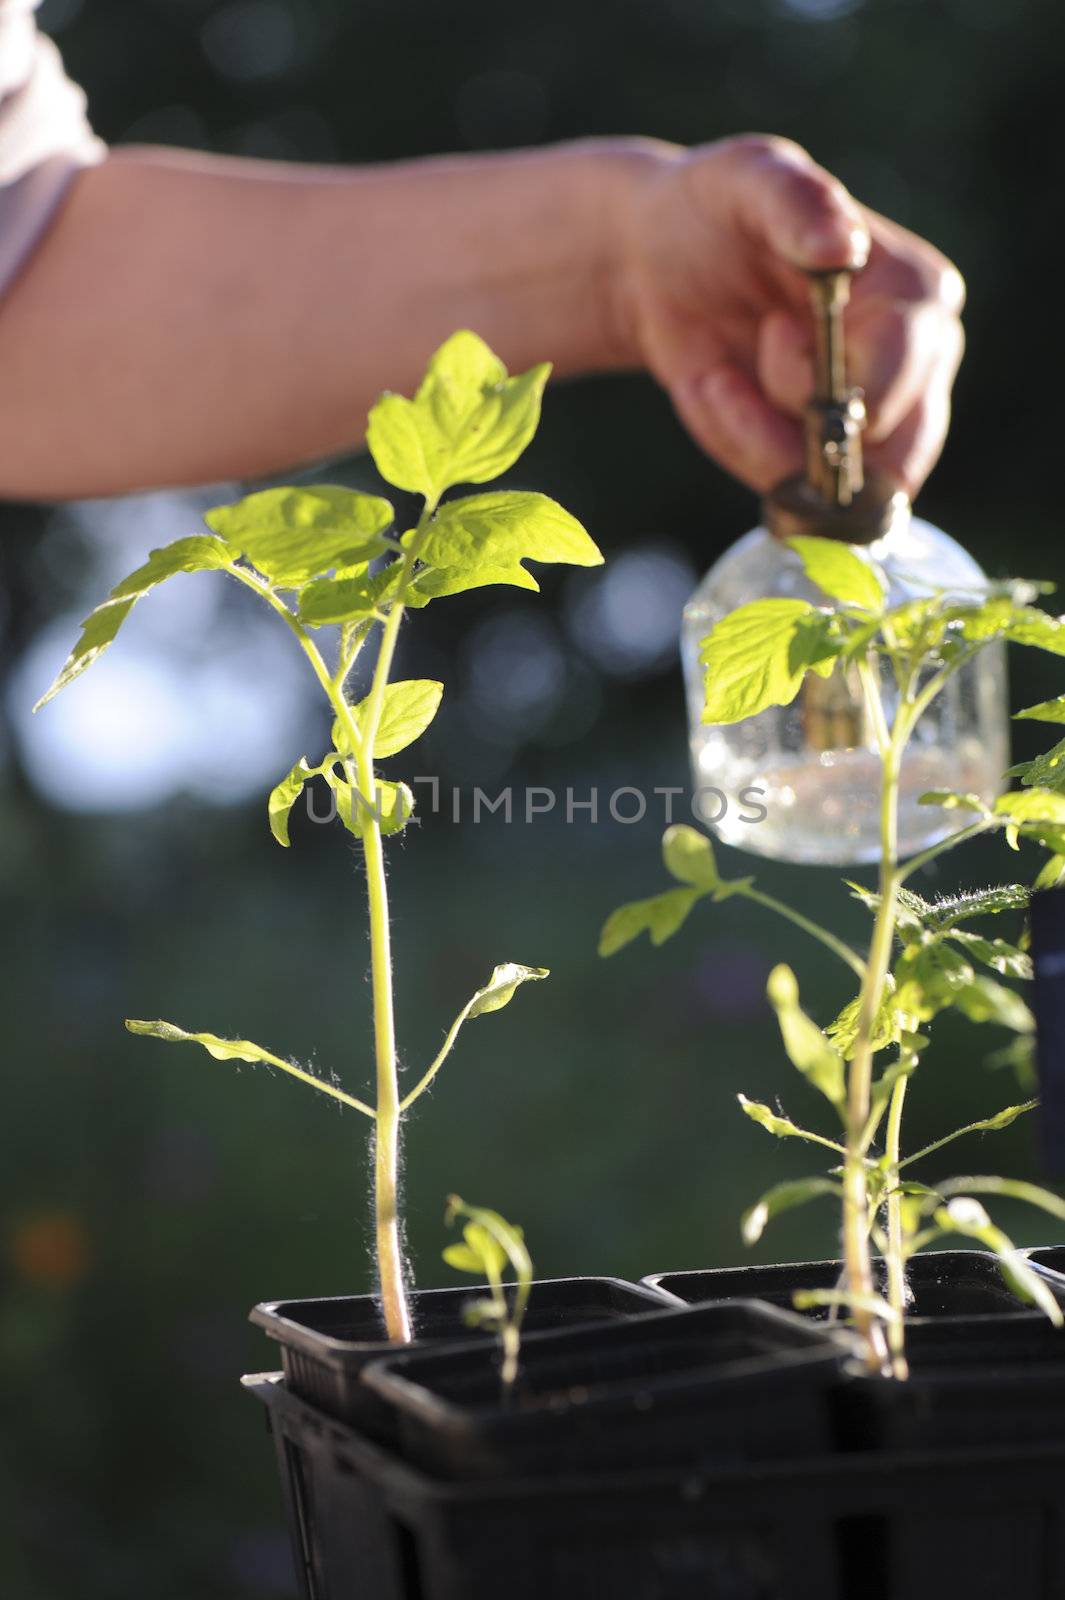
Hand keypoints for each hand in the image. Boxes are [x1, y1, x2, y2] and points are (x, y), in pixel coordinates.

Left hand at [605, 135, 964, 495]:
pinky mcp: (819, 456)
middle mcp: (913, 369)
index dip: (833, 374)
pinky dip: (735, 445)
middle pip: (889, 454)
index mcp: (919, 296)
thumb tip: (843, 243)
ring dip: (753, 439)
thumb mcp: (751, 179)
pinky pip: (788, 490)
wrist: (659, 260)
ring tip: (713, 376)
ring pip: (836, 486)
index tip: (773, 327)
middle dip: (800, 427)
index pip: (905, 371)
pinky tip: (712, 389)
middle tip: (740, 367)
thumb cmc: (721, 208)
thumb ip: (797, 202)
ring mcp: (870, 423)